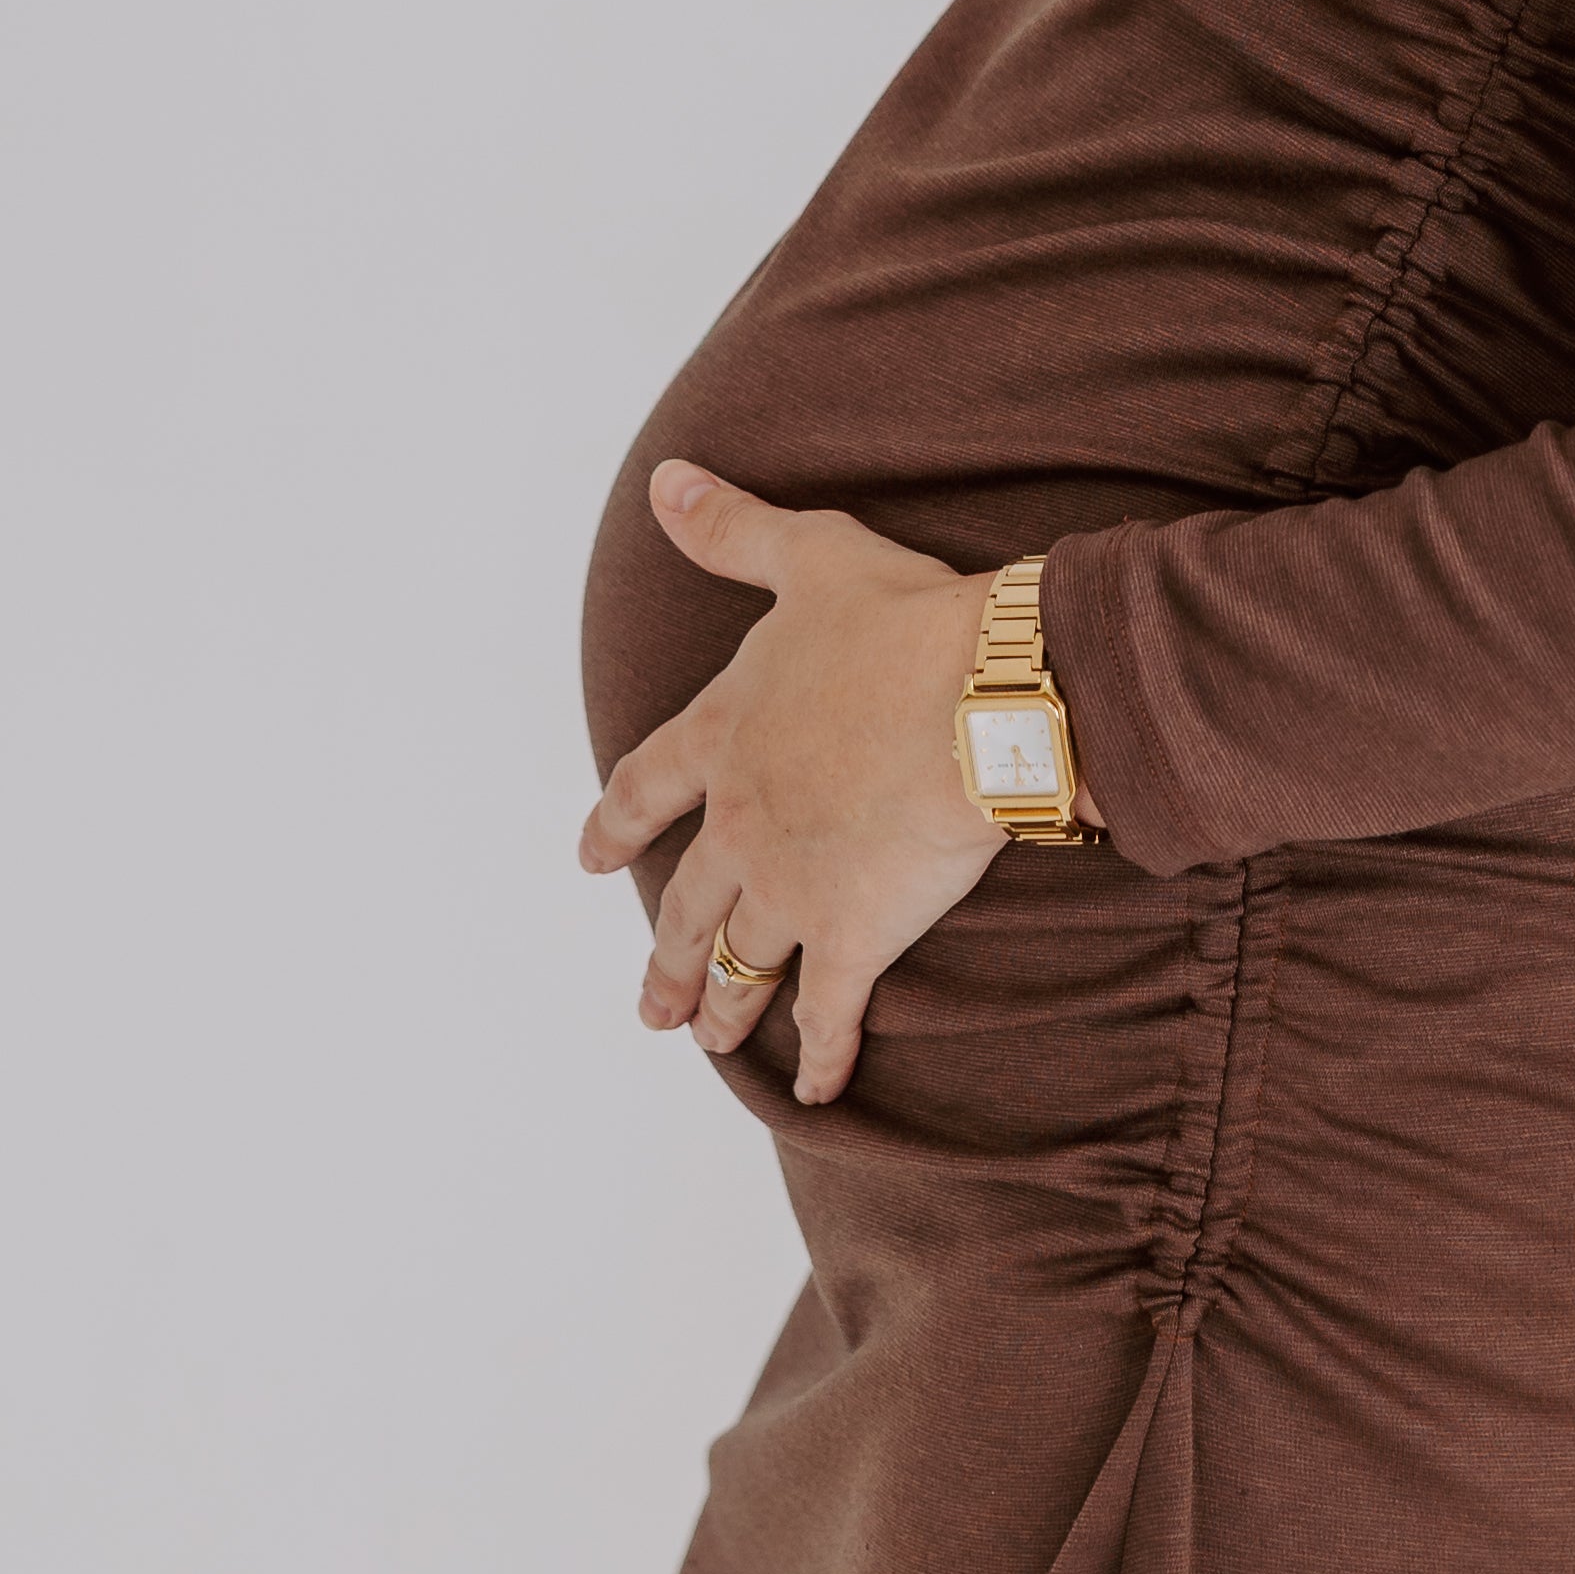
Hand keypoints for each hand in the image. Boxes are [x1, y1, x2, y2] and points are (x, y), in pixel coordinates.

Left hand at [578, 461, 1004, 1105]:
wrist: (984, 696)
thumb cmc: (904, 621)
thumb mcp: (808, 555)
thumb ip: (731, 529)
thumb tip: (665, 482)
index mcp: (726, 734)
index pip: (648, 785)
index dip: (616, 821)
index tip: (590, 856)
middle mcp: (743, 821)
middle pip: (688, 901)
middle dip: (668, 954)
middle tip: (650, 1002)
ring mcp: (793, 886)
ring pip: (742, 960)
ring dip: (723, 1005)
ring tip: (709, 1041)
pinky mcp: (856, 935)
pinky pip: (828, 1010)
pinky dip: (819, 1054)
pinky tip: (815, 1091)